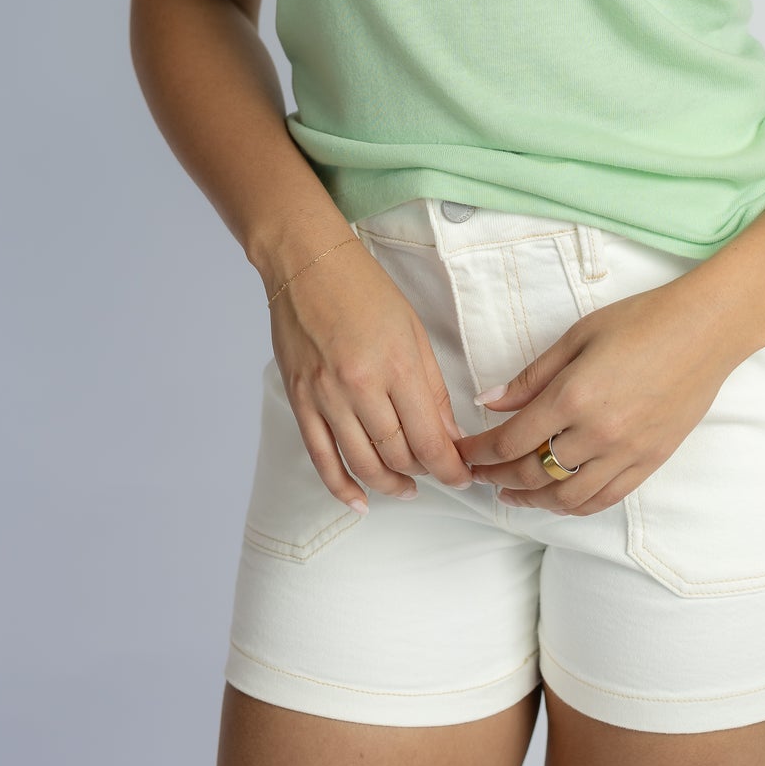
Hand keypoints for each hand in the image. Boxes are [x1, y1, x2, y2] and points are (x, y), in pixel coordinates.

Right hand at [268, 238, 474, 510]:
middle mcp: (360, 387)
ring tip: (407, 488)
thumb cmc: (365, 290)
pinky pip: (321, 458)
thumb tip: (450, 437)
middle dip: (425, 472)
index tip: (464, 477)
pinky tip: (360, 501)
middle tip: (438, 473)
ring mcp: (326, 397)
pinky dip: (341, 487)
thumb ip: (433, 390)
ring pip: (363, 464)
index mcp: (396, 366)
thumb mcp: (414, 333)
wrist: (307, 264)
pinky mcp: (300, 401)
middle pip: (398, 455)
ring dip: (390, 485)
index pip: (429, 439)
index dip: (451, 469)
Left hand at [453, 285, 731, 515]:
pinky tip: (557, 499)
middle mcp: (597, 433)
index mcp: (572, 396)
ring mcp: (626, 453)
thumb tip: (488, 402)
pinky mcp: (650, 462)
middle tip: (477, 474)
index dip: (478, 453)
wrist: (707, 330)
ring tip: (510, 494)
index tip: (461, 452)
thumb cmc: (642, 321)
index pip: (510, 441)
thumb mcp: (577, 336)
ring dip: (531, 500)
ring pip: (566, 497)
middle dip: (495, 478)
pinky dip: (574, 506)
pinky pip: (604, 499)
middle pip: (531, 473)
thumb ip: (531, 376)